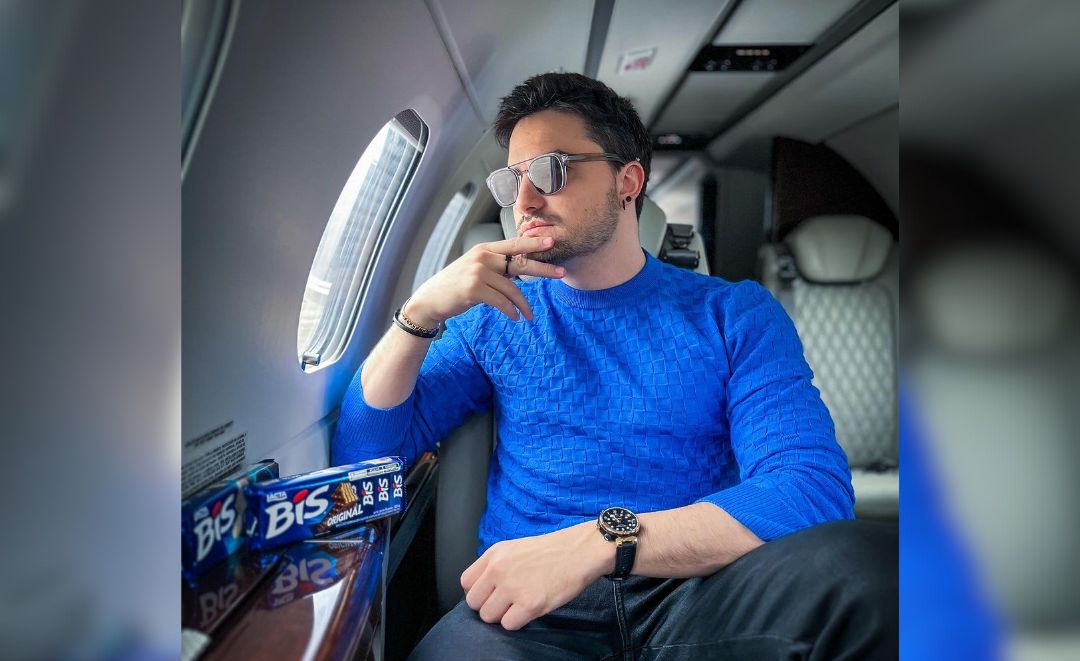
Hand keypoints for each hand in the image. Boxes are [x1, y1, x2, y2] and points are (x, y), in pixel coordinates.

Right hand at [405, 236, 564, 327]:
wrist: (431, 300)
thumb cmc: (456, 287)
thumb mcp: (475, 270)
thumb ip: (495, 267)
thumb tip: (520, 270)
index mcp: (484, 249)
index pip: (514, 244)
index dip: (534, 242)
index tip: (552, 241)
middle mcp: (482, 257)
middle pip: (520, 262)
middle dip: (543, 268)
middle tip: (562, 273)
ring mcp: (478, 272)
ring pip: (512, 289)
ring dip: (523, 305)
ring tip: (529, 315)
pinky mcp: (474, 289)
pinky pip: (502, 301)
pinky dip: (511, 311)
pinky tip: (516, 317)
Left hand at [460, 521, 614, 630]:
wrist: (580, 551)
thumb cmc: (552, 551)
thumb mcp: (515, 548)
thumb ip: (495, 566)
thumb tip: (482, 589)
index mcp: (494, 554)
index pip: (465, 582)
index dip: (477, 592)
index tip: (489, 594)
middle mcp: (499, 569)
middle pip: (473, 602)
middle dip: (488, 606)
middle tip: (505, 604)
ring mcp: (513, 587)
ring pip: (488, 616)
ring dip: (502, 616)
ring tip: (518, 607)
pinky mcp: (530, 604)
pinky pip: (508, 625)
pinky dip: (517, 622)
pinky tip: (529, 611)